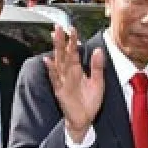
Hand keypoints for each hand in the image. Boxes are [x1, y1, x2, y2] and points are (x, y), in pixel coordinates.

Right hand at [43, 25, 104, 141]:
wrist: (85, 120)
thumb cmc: (90, 101)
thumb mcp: (98, 83)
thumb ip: (97, 67)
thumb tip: (99, 50)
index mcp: (77, 70)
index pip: (74, 52)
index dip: (73, 41)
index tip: (72, 29)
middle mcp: (68, 74)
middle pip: (64, 54)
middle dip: (61, 41)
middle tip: (59, 27)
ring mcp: (63, 81)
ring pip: (59, 62)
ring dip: (57, 49)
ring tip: (55, 37)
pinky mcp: (60, 91)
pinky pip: (55, 79)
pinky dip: (51, 70)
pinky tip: (48, 61)